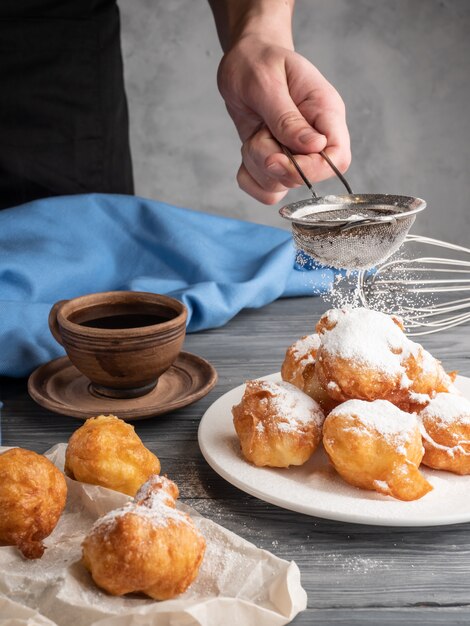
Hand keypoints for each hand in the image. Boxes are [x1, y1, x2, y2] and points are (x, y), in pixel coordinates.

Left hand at [217, 37, 350, 203]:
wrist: (244, 63)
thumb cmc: (259, 62)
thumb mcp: (267, 83)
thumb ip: (287, 118)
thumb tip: (314, 146)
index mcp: (325, 113)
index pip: (337, 158)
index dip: (310, 170)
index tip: (276, 159)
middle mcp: (315, 138)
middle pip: (305, 178)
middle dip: (271, 162)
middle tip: (259, 132)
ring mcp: (296, 154)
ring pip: (281, 185)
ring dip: (257, 165)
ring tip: (255, 133)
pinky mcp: (277, 164)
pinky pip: (266, 191)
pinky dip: (249, 177)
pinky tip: (247, 150)